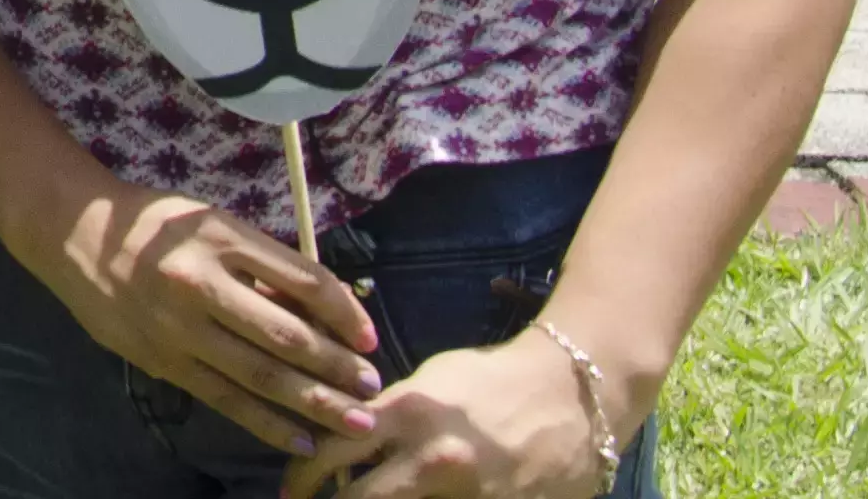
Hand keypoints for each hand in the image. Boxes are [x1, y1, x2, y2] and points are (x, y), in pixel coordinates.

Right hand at [46, 187, 384, 455]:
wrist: (73, 232)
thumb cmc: (155, 223)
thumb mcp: (211, 222)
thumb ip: (261, 263)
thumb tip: (322, 311)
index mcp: (220, 236)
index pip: (301, 279)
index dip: (345, 311)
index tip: (369, 337)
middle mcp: (200, 282)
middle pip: (285, 335)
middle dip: (337, 367)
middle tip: (373, 388)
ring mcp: (178, 326)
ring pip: (259, 375)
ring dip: (314, 403)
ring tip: (354, 422)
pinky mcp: (162, 360)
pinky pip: (223, 398)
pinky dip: (265, 423)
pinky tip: (299, 439)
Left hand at [285, 328, 612, 494]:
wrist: (575, 398)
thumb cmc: (494, 380)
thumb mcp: (431, 382)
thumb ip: (389, 413)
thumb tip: (349, 435)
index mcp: (408, 414)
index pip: (333, 450)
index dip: (304, 474)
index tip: (292, 488)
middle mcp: (432, 459)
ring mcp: (468, 495)